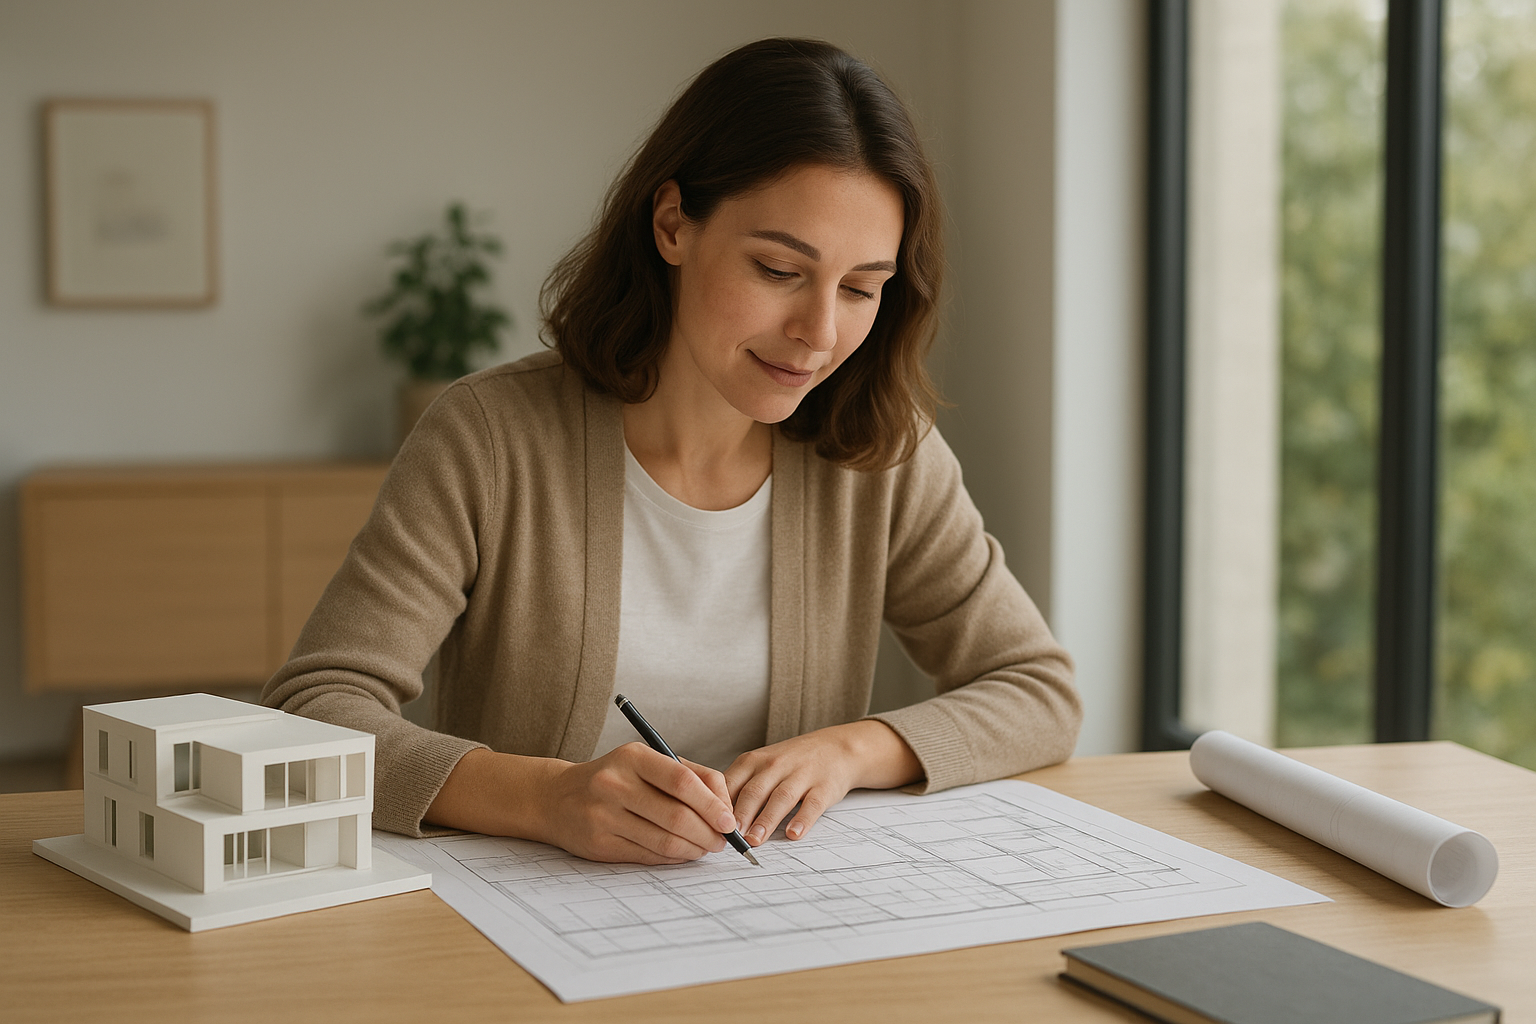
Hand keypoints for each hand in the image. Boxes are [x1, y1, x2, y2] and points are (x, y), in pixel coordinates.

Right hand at [537, 742, 738, 863]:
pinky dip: (673, 858)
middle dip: (709, 833)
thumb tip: (727, 808)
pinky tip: (682, 854)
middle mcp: (615, 784)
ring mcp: (604, 815)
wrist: (557, 798)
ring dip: (694, 849)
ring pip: (664, 841)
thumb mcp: (647, 763)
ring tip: (706, 848)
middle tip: (722, 841)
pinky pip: (648, 856)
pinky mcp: (599, 844)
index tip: (728, 821)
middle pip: (677, 815)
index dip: (712, 804)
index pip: (682, 781)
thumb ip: (691, 776)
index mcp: (633, 757)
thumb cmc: (616, 778)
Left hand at [724, 720, 922, 845]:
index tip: (710, 825)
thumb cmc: (791, 762)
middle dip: (740, 815)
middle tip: (729, 837)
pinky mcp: (824, 786)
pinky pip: (812, 804)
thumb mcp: (760, 765)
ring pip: (781, 798)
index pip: (731, 783)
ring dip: (766, 820)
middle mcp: (776, 765)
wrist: (836, 748)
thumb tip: (710, 817)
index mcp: (754, 761)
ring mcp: (802, 774)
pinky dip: (802, 819)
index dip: (719, 804)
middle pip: (754, 791)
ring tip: (754, 840)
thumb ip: (738, 787)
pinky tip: (793, 834)